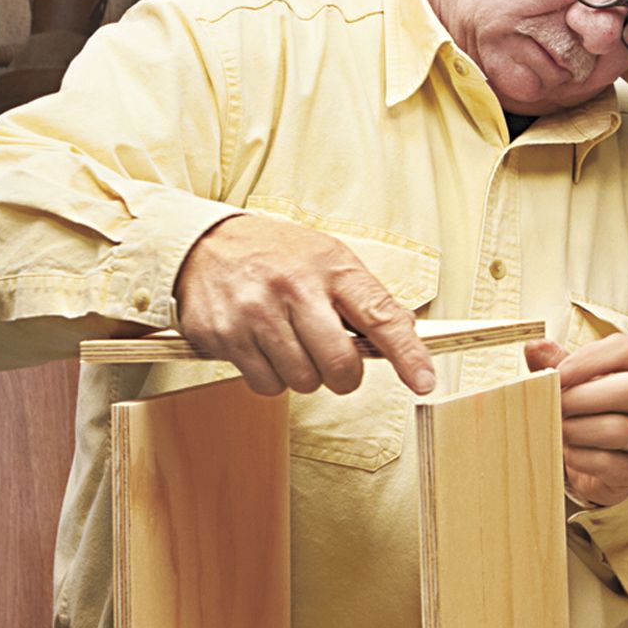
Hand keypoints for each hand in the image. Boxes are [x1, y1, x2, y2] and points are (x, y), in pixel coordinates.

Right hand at [174, 215, 434, 396]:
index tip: (424, 382)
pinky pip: (264, 385)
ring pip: (301, 382)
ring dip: (303, 374)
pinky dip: (270, 376)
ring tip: (288, 342)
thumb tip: (406, 337)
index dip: (407, 355)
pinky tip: (261, 346)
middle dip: (343, 376)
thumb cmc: (276, 254)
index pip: (380, 316)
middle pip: (339, 367)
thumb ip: (364, 298)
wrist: (204, 243)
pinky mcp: (223, 336)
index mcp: (329, 267)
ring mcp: (254, 314)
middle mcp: (292, 289)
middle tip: (333, 362)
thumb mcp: (328, 259)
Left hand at [525, 334, 627, 506]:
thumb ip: (557, 362)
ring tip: (557, 428)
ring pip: (619, 429)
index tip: (559, 373)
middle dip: (583, 397)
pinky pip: (608, 463)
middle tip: (555, 404)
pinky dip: (579, 458)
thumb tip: (534, 347)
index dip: (590, 359)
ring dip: (577, 429)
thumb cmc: (589, 409)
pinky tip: (567, 452)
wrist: (600, 462)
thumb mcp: (576, 381)